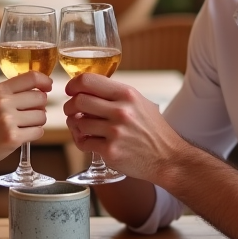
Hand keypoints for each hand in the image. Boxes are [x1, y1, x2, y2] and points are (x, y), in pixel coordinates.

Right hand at [0, 71, 49, 170]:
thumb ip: (12, 92)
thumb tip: (41, 88)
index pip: (32, 77)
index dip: (44, 81)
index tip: (48, 86)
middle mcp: (3, 102)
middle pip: (40, 98)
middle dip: (39, 106)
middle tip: (29, 113)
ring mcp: (8, 120)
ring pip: (42, 116)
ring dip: (37, 122)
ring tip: (23, 125)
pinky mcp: (13, 138)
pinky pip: (38, 131)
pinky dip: (34, 134)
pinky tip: (22, 135)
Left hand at [62, 73, 185, 179]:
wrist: (168, 158)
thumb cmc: (153, 130)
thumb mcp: (140, 102)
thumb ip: (116, 94)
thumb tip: (87, 88)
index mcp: (127, 94)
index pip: (88, 81)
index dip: (73, 84)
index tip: (71, 90)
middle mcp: (121, 111)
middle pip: (78, 100)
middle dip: (69, 106)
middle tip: (71, 110)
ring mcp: (115, 132)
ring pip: (78, 122)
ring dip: (75, 125)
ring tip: (81, 127)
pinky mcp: (110, 151)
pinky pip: (83, 142)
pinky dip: (82, 141)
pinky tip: (88, 141)